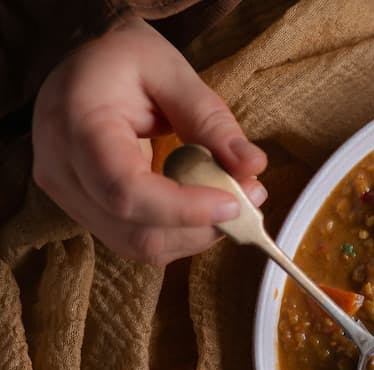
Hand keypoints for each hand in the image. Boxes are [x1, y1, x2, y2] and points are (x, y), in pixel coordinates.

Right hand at [32, 16, 266, 265]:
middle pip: (135, 229)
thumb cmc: (122, 61)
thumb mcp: (170, 70)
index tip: (234, 203)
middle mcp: (61, 170)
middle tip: (250, 198)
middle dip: (201, 226)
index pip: (125, 189)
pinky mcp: (86, 212)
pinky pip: (137, 240)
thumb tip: (253, 166)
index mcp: (77, 125)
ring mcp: (69, 197)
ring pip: (139, 245)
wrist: (79, 64)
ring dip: (196, 234)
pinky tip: (205, 208)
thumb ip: (210, 119)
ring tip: (233, 200)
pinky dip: (181, 234)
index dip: (183, 208)